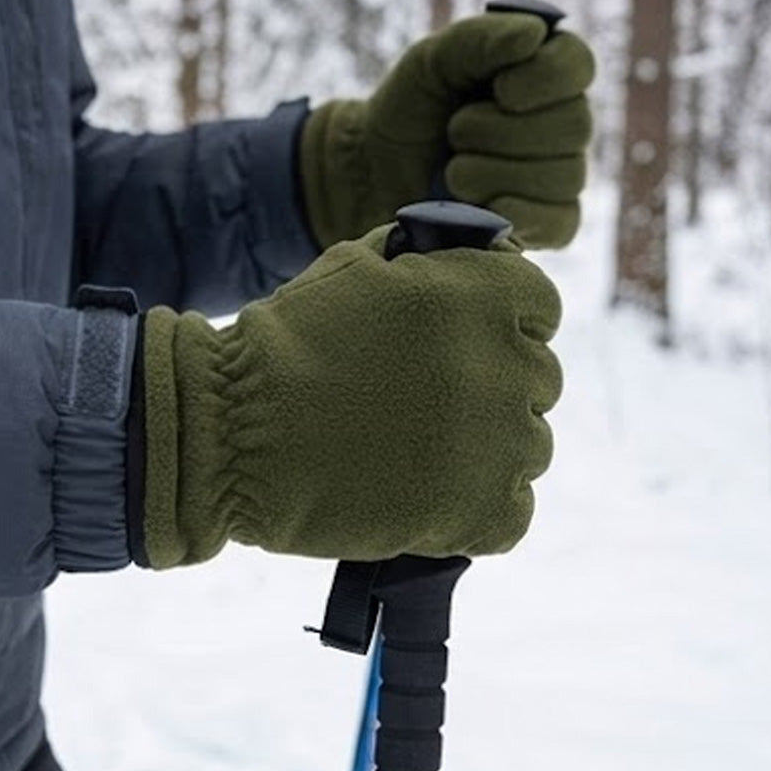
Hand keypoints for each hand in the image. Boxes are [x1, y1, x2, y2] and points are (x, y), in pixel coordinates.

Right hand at [141, 226, 561, 567]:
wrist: (229, 432)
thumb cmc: (286, 345)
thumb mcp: (357, 267)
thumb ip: (434, 261)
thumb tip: (488, 257)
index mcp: (479, 295)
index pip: (541, 307)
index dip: (506, 325)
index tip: (471, 345)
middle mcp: (500, 364)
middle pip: (539, 380)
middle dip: (493, 387)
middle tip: (431, 405)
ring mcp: (495, 444)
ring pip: (530, 447)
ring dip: (489, 451)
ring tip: (422, 455)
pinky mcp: (476, 513)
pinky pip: (514, 514)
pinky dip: (483, 512)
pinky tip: (437, 500)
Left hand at [300, 12, 594, 250]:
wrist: (379, 174)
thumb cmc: (411, 110)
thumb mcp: (432, 61)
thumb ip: (478, 39)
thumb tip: (535, 32)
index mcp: (542, 71)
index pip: (577, 66)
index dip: (545, 77)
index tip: (499, 89)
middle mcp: (562, 123)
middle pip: (574, 125)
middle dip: (503, 131)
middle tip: (455, 132)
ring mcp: (559, 177)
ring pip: (564, 176)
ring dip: (496, 172)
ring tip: (452, 171)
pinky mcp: (547, 224)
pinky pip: (559, 222)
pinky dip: (517, 212)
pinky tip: (481, 205)